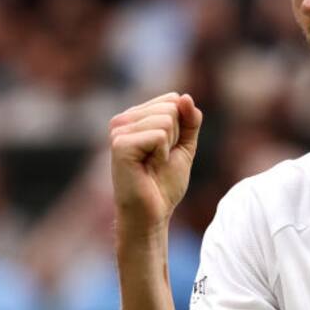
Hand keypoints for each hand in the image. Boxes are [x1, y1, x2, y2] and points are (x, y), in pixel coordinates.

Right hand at [109, 92, 201, 235]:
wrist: (153, 212)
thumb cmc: (164, 183)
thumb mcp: (184, 146)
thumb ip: (190, 121)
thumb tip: (185, 96)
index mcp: (135, 117)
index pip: (173, 99)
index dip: (181, 127)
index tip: (167, 150)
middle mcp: (123, 120)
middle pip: (171, 107)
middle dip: (176, 137)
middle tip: (160, 159)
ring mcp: (119, 131)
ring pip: (166, 120)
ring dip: (168, 147)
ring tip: (153, 163)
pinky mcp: (120, 144)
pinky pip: (159, 135)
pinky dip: (162, 154)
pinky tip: (148, 166)